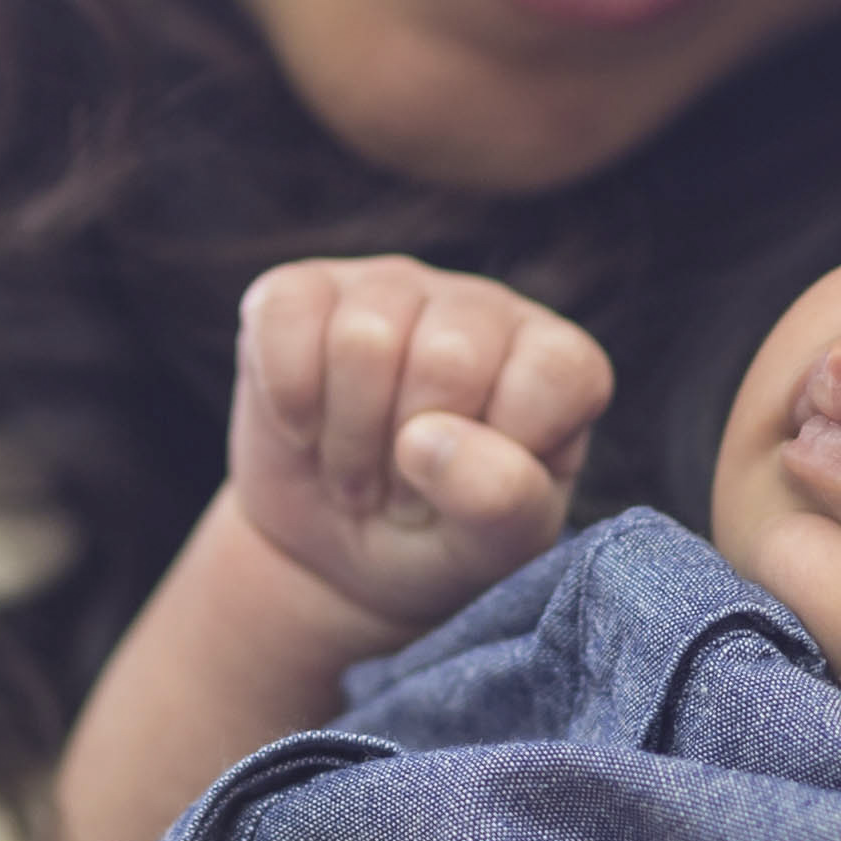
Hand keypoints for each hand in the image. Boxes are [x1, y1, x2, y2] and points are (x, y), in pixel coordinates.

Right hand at [229, 259, 612, 636]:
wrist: (335, 553)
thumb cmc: (438, 542)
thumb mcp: (493, 548)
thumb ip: (502, 501)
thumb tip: (429, 439)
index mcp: (554, 362)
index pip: (554, 375)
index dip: (499, 455)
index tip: (471, 494)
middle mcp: (481, 308)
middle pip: (449, 356)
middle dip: (410, 454)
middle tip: (400, 489)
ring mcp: (389, 287)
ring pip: (364, 337)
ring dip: (347, 437)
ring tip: (356, 467)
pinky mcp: (301, 292)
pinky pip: (287, 315)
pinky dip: (288, 397)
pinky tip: (304, 427)